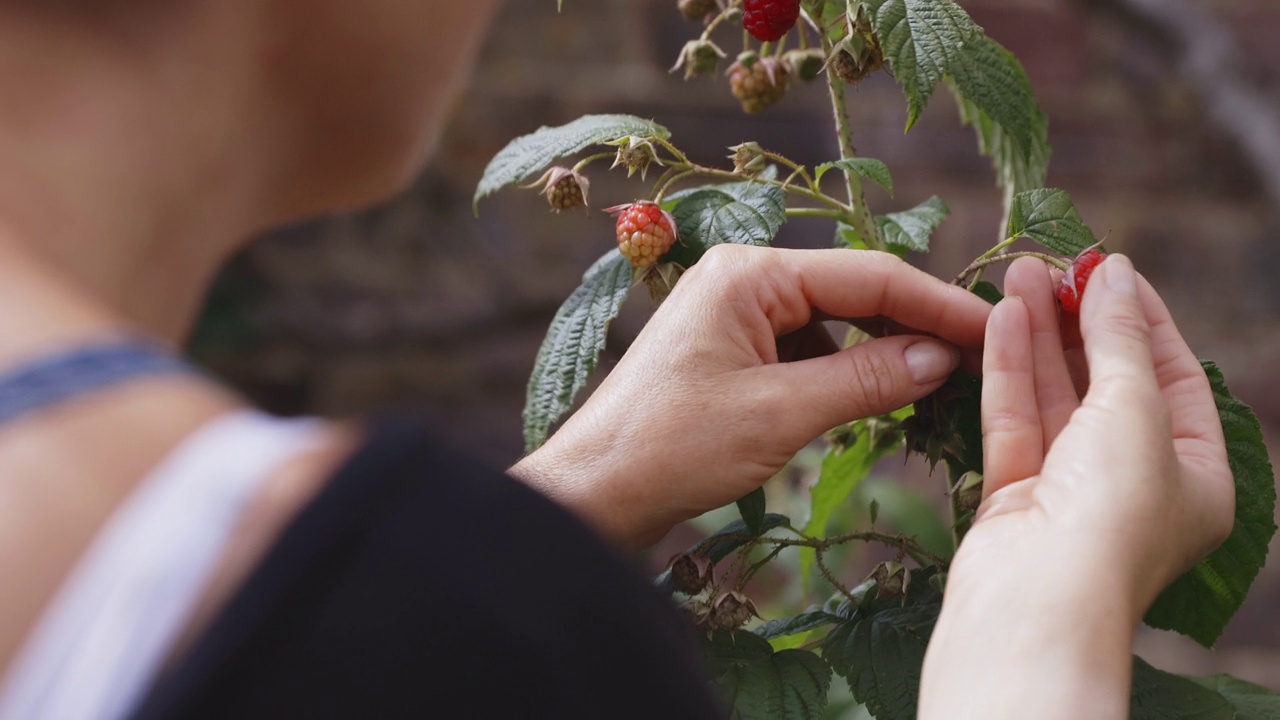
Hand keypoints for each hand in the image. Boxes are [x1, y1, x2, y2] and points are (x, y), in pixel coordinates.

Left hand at [511, 245, 990, 549]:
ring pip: (833, 324)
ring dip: (882, 353)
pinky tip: (877, 401)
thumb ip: (866, 380)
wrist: (593, 493)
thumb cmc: (670, 448)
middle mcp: (742, 279)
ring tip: (937, 386)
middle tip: (980, 363)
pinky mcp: (731, 354)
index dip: (939, 304)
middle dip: (915, 327)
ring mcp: (735, 317)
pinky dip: (845, 374)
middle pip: (853, 292)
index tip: (998, 332)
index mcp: (748, 272)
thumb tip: (941, 357)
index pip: (869, 275)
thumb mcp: (779, 414)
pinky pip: (806, 352)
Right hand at [920, 255, 1233, 719]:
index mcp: (1196, 475)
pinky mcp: (1016, 494)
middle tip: (1052, 263)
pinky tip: (1001, 317)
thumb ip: (1118, 337)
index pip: (1174, 376)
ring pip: (1055, 396)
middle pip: (1107, 382)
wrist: (1037, 600)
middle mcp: (1135, 482)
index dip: (1141, 316)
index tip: (1108, 265)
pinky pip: (1016, 419)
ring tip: (1016, 273)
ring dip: (1038, 335)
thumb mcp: (1134, 408)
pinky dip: (1009, 369)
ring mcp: (1071, 489)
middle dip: (1080, 320)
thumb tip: (1112, 273)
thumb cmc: (1112, 514)